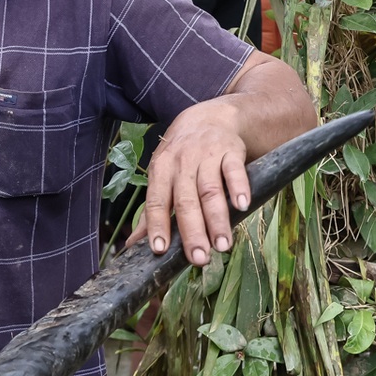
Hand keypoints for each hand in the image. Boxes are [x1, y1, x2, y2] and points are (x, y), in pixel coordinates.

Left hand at [139, 97, 252, 266]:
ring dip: (217, 219)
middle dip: (192, 231)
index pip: (157, 202)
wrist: (209, 117)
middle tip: (199, 258)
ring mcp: (206, 155)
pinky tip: (242, 206)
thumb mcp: (161, 177)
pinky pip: (234, 170)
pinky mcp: (231, 150)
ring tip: (223, 245)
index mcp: (161, 172)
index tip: (160, 250)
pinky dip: (238, 187)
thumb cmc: (181, 157)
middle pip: (186, 201)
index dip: (157, 225)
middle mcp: (182, 163)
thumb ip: (150, 213)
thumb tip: (132, 246)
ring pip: (210, 190)